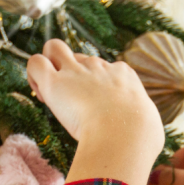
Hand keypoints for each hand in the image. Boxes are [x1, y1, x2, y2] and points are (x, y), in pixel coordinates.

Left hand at [27, 39, 163, 184]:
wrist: (126, 136)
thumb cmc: (142, 137)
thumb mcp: (149, 122)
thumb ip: (141, 119)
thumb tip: (146, 131)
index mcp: (123, 75)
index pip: (104, 68)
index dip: (94, 85)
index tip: (92, 107)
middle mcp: (99, 67)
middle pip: (78, 57)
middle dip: (70, 73)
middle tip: (70, 102)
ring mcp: (76, 71)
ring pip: (54, 47)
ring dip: (49, 65)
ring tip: (51, 94)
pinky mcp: (54, 82)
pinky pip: (35, 62)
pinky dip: (34, 74)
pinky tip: (42, 94)